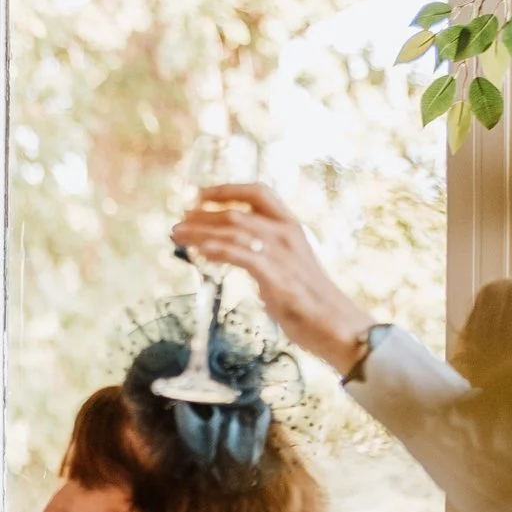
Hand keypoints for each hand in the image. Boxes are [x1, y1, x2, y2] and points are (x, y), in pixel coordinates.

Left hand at [168, 183, 374, 368]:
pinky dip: (216, 250)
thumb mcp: (287, 263)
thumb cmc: (308, 297)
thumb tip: (227, 246)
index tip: (199, 194)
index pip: (258, 192)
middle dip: (202, 215)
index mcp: (291, 225)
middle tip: (178, 221)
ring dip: (199, 231)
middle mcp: (286, 233)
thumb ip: (263, 249)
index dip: (227, 189)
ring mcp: (281, 253)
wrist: (335, 323)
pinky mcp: (275, 276)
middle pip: (236, 213)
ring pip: (233, 231)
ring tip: (177, 235)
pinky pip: (240, 255)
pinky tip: (198, 252)